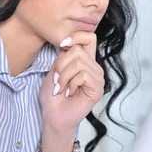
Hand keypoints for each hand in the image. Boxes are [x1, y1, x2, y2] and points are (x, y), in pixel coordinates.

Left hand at [39, 33, 104, 151]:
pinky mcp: (98, 88)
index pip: (89, 37)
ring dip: (64, 76)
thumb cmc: (53, 95)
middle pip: (78, 49)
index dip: (75, 36)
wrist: (53, 115)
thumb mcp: (55, 70)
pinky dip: (71, 83)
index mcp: (84, 61)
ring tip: (62, 88)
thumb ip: (63, 56)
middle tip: (57, 80)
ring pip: (79, 62)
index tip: (61, 45)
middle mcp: (93, 67)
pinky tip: (70, 93)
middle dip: (61, 64)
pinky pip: (83, 75)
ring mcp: (98, 78)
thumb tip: (68, 43)